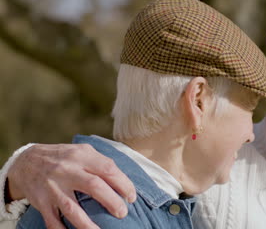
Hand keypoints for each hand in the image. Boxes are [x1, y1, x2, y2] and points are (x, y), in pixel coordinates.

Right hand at [7, 143, 136, 228]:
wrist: (26, 161)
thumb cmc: (63, 157)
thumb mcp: (82, 151)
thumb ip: (101, 162)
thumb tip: (124, 181)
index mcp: (81, 155)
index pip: (108, 169)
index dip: (123, 184)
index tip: (131, 197)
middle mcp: (67, 170)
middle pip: (94, 187)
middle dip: (112, 202)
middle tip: (122, 213)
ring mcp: (53, 187)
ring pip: (73, 208)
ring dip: (88, 224)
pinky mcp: (41, 202)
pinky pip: (53, 221)